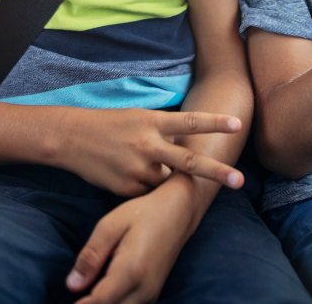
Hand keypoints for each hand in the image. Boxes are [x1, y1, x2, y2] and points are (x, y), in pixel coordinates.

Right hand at [56, 108, 243, 196]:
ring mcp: (138, 168)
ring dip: (167, 179)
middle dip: (216, 172)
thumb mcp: (139, 118)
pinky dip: (147, 188)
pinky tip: (130, 175)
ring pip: (166, 182)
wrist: (72, 138)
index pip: (190, 122)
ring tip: (144, 166)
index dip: (214, 123)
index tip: (237, 124)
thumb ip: (163, 133)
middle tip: (240, 180)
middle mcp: (148, 145)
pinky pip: (147, 193)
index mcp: (152, 122)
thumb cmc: (109, 124)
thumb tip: (187, 150)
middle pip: (189, 161)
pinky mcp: (126, 188)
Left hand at [66, 175, 197, 303]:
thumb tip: (72, 285)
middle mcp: (144, 289)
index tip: (60, 303)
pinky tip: (99, 296)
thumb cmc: (143, 212)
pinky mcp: (153, 293)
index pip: (99, 302)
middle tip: (69, 299)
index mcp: (131, 270)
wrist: (179, 211)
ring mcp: (151, 294)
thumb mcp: (111, 225)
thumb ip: (91, 256)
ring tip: (84, 296)